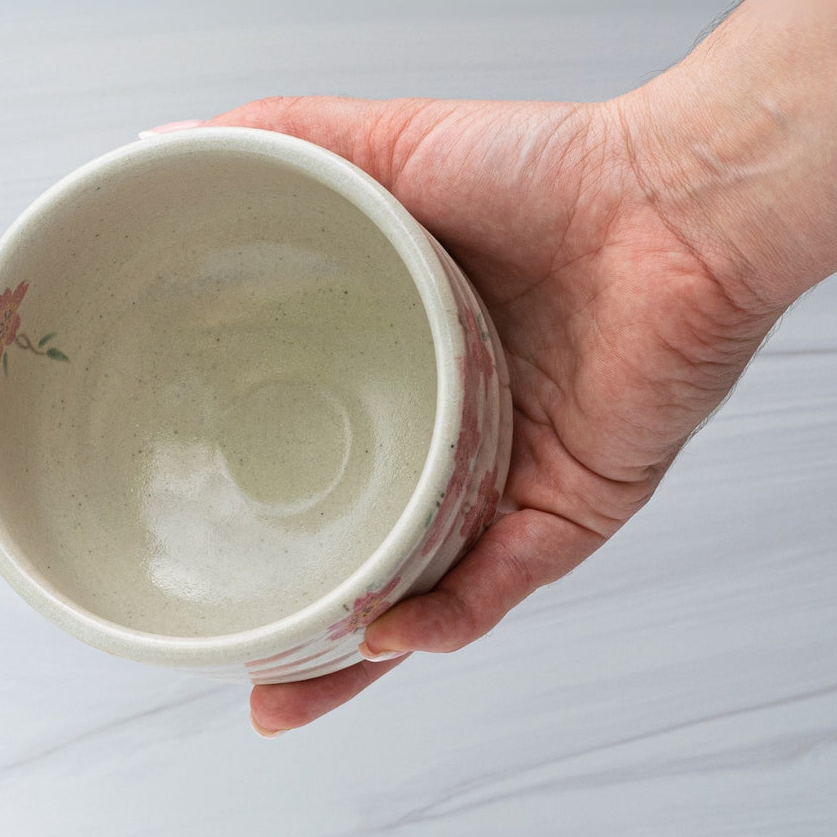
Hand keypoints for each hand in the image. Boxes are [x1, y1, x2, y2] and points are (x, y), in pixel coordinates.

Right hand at [202, 93, 783, 732]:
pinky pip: (505, 579)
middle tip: (242, 671)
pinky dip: (452, 612)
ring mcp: (512, 484)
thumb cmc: (548, 173)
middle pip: (372, 555)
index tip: (199, 543)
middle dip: (308, 627)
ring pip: (430, 596)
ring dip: (362, 657)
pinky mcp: (573, 507)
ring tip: (292, 691)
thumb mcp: (386, 151)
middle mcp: (458, 444)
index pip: (325, 463)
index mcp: (413, 379)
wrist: (675, 196)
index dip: (267, 509)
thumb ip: (280, 144)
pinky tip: (397, 631)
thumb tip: (161, 146)